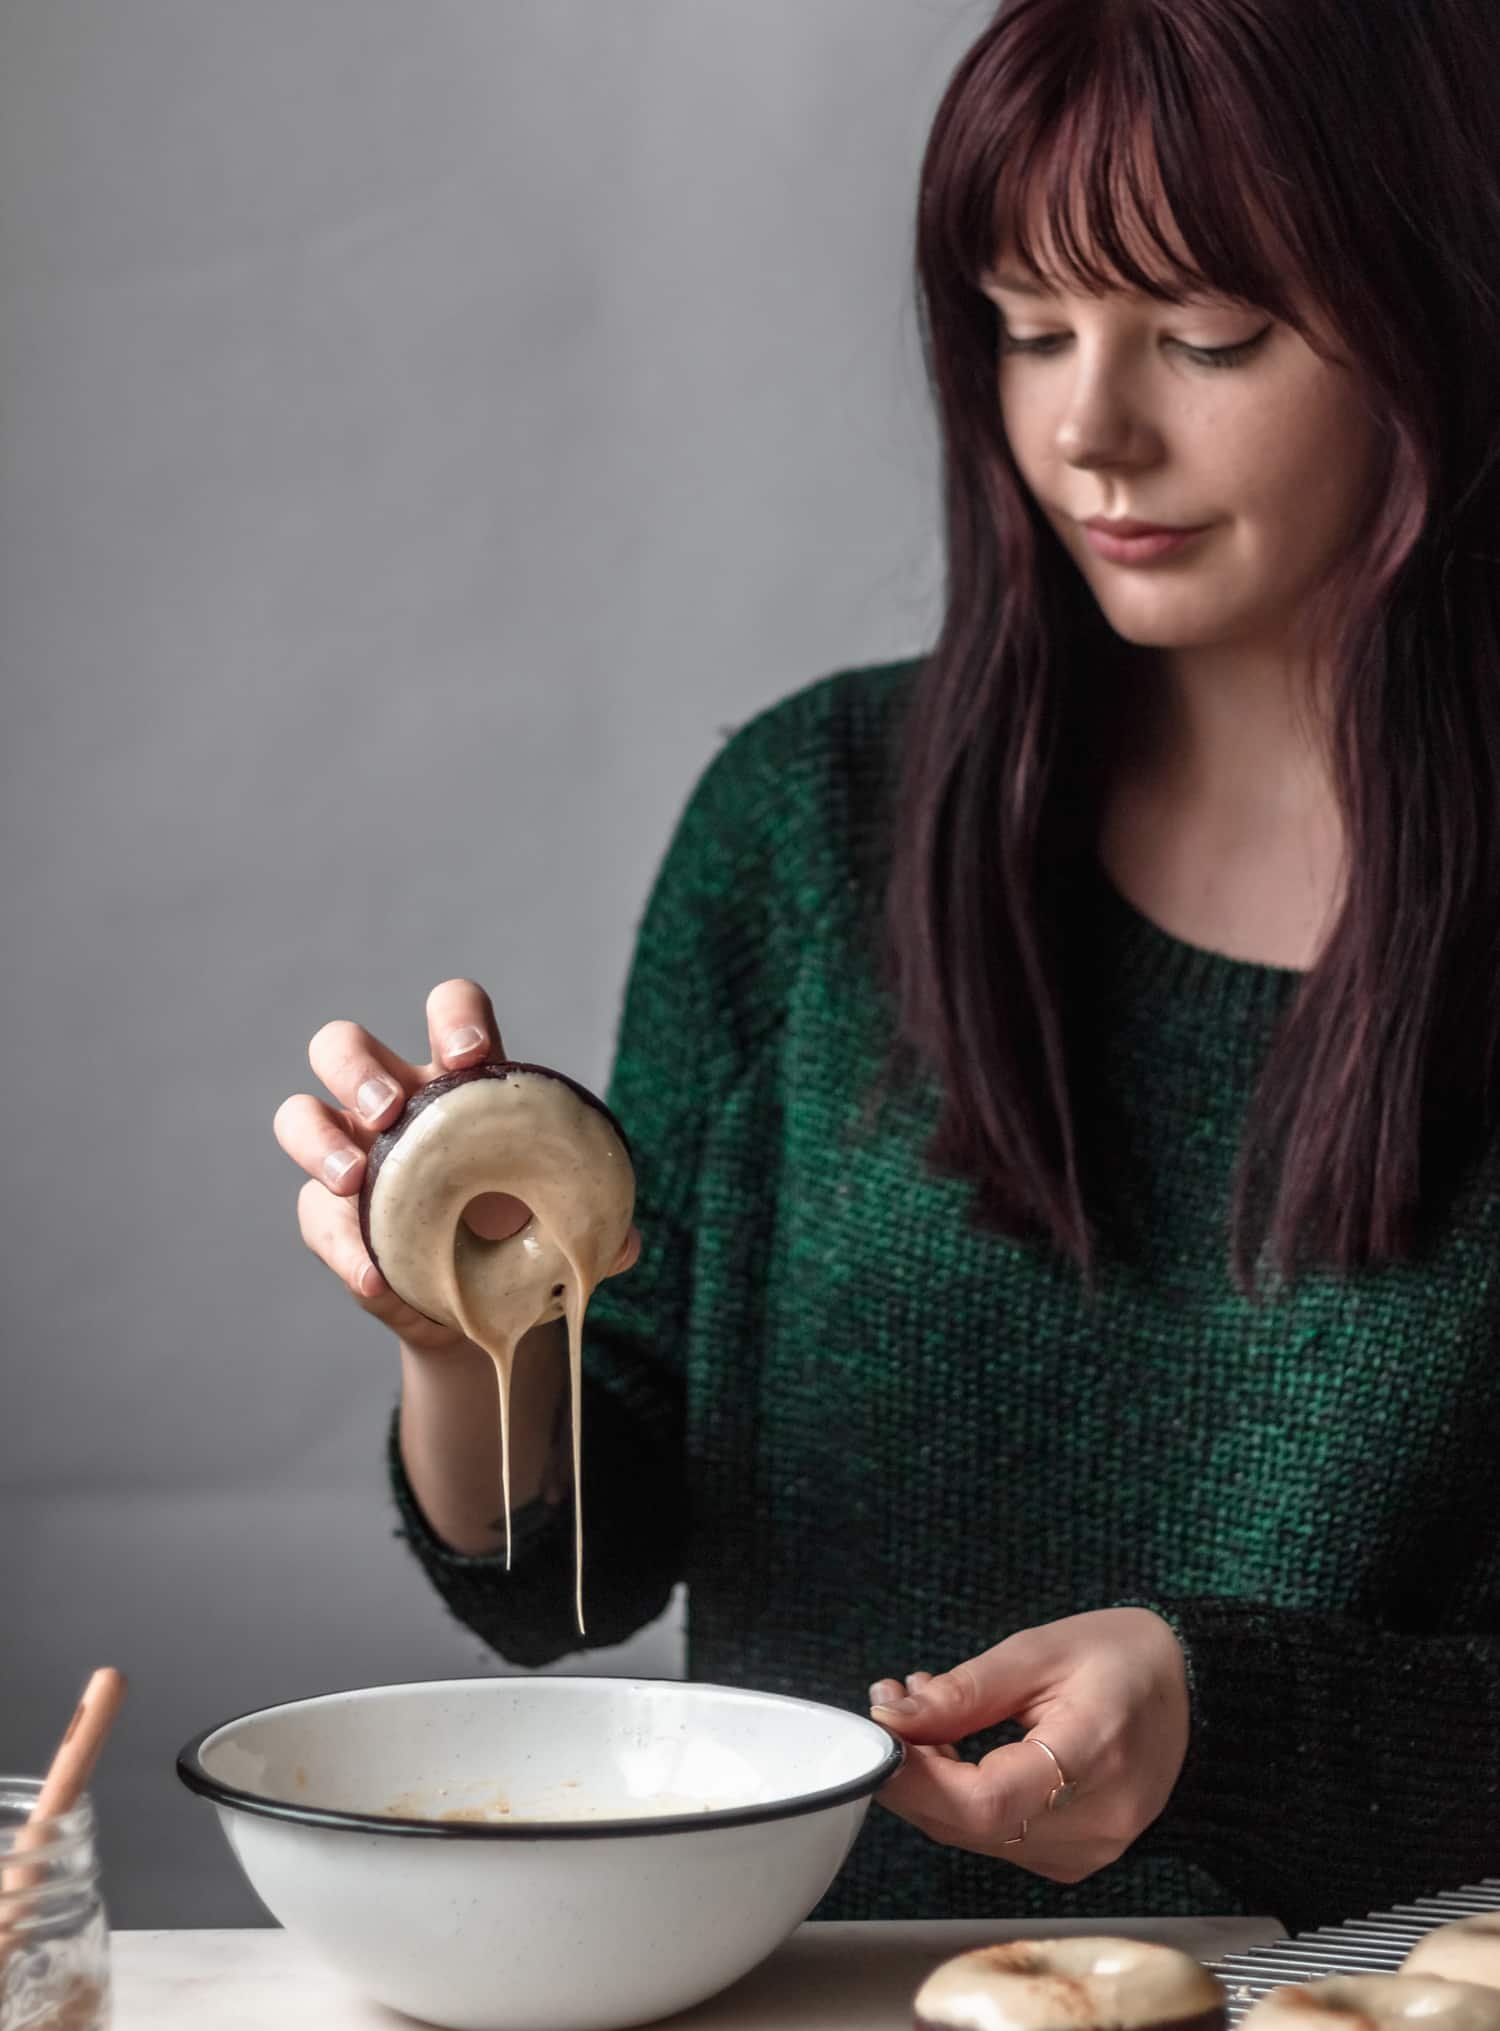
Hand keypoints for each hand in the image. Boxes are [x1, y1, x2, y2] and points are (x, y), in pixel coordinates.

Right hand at [273, 978, 640, 1351]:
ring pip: (299, 1115)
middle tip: (387, 1112)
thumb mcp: (564, 1219)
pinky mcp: (329, 1219)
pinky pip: (314, 1220)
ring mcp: (350, 1154)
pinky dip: (343, 1250)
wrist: (483, 1307)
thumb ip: (593, 1221)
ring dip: (319, 1142)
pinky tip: (375, 1278)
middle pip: (344, 1047)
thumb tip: (624, 1244)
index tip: (468, 1055)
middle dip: (357, 1071)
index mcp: (460, 1080)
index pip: (448, 1010)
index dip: (452, 1017)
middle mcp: (394, 1102)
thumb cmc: (526, 1232)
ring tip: (354, 1181)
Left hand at [867, 1607, 1189, 1882]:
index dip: (919, 1777)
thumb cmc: (1125, 1659)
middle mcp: (1096, 1822)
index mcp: (1094, 1757)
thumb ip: (965, 1691)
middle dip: (914, 1773)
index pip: (987, 1802)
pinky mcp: (1078, 1857)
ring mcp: (1090, 1850)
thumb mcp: (1040, 1651)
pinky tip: (956, 1749)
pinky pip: (999, 1838)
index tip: (883, 1732)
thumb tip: (894, 1717)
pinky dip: (964, 1799)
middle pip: (972, 1827)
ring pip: (977, 1837)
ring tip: (923, 1715)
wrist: (1197, 1693)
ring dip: (933, 1784)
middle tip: (892, 1709)